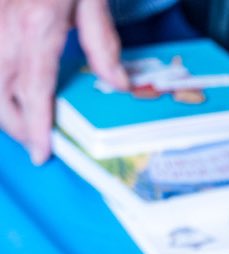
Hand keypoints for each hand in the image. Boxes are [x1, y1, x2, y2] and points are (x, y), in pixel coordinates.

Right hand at [0, 0, 125, 163]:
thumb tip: (119, 85)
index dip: (36, 128)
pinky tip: (6, 86)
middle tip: (32, 141)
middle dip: (11, 123)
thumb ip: (103, 44)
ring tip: (19, 119)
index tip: (41, 153)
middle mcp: (4, 28)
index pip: (34, 92)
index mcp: (37, 28)